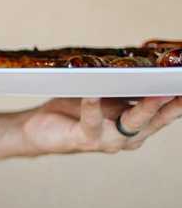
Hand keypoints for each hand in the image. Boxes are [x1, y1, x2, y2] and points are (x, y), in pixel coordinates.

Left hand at [20, 95, 181, 155]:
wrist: (39, 130)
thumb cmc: (74, 110)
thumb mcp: (105, 96)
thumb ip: (124, 87)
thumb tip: (143, 66)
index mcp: (136, 127)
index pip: (164, 114)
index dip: (178, 102)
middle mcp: (127, 138)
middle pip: (156, 121)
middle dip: (172, 106)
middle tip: (180, 90)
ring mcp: (108, 141)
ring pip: (132, 124)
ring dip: (145, 109)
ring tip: (155, 93)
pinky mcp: (85, 139)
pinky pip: (92, 122)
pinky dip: (93, 106)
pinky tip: (93, 93)